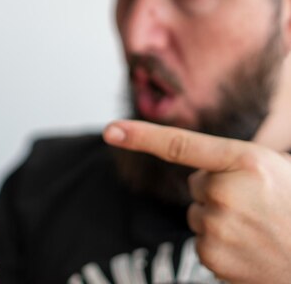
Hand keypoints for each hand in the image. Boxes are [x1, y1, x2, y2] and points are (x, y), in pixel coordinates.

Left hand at [103, 120, 290, 282]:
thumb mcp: (277, 167)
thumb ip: (237, 161)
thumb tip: (201, 167)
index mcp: (246, 161)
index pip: (180, 145)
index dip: (141, 137)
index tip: (111, 130)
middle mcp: (226, 191)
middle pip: (196, 184)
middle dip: (218, 191)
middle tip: (257, 205)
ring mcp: (217, 226)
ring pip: (197, 213)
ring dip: (219, 219)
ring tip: (257, 229)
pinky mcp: (210, 255)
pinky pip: (201, 240)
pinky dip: (220, 244)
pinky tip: (249, 248)